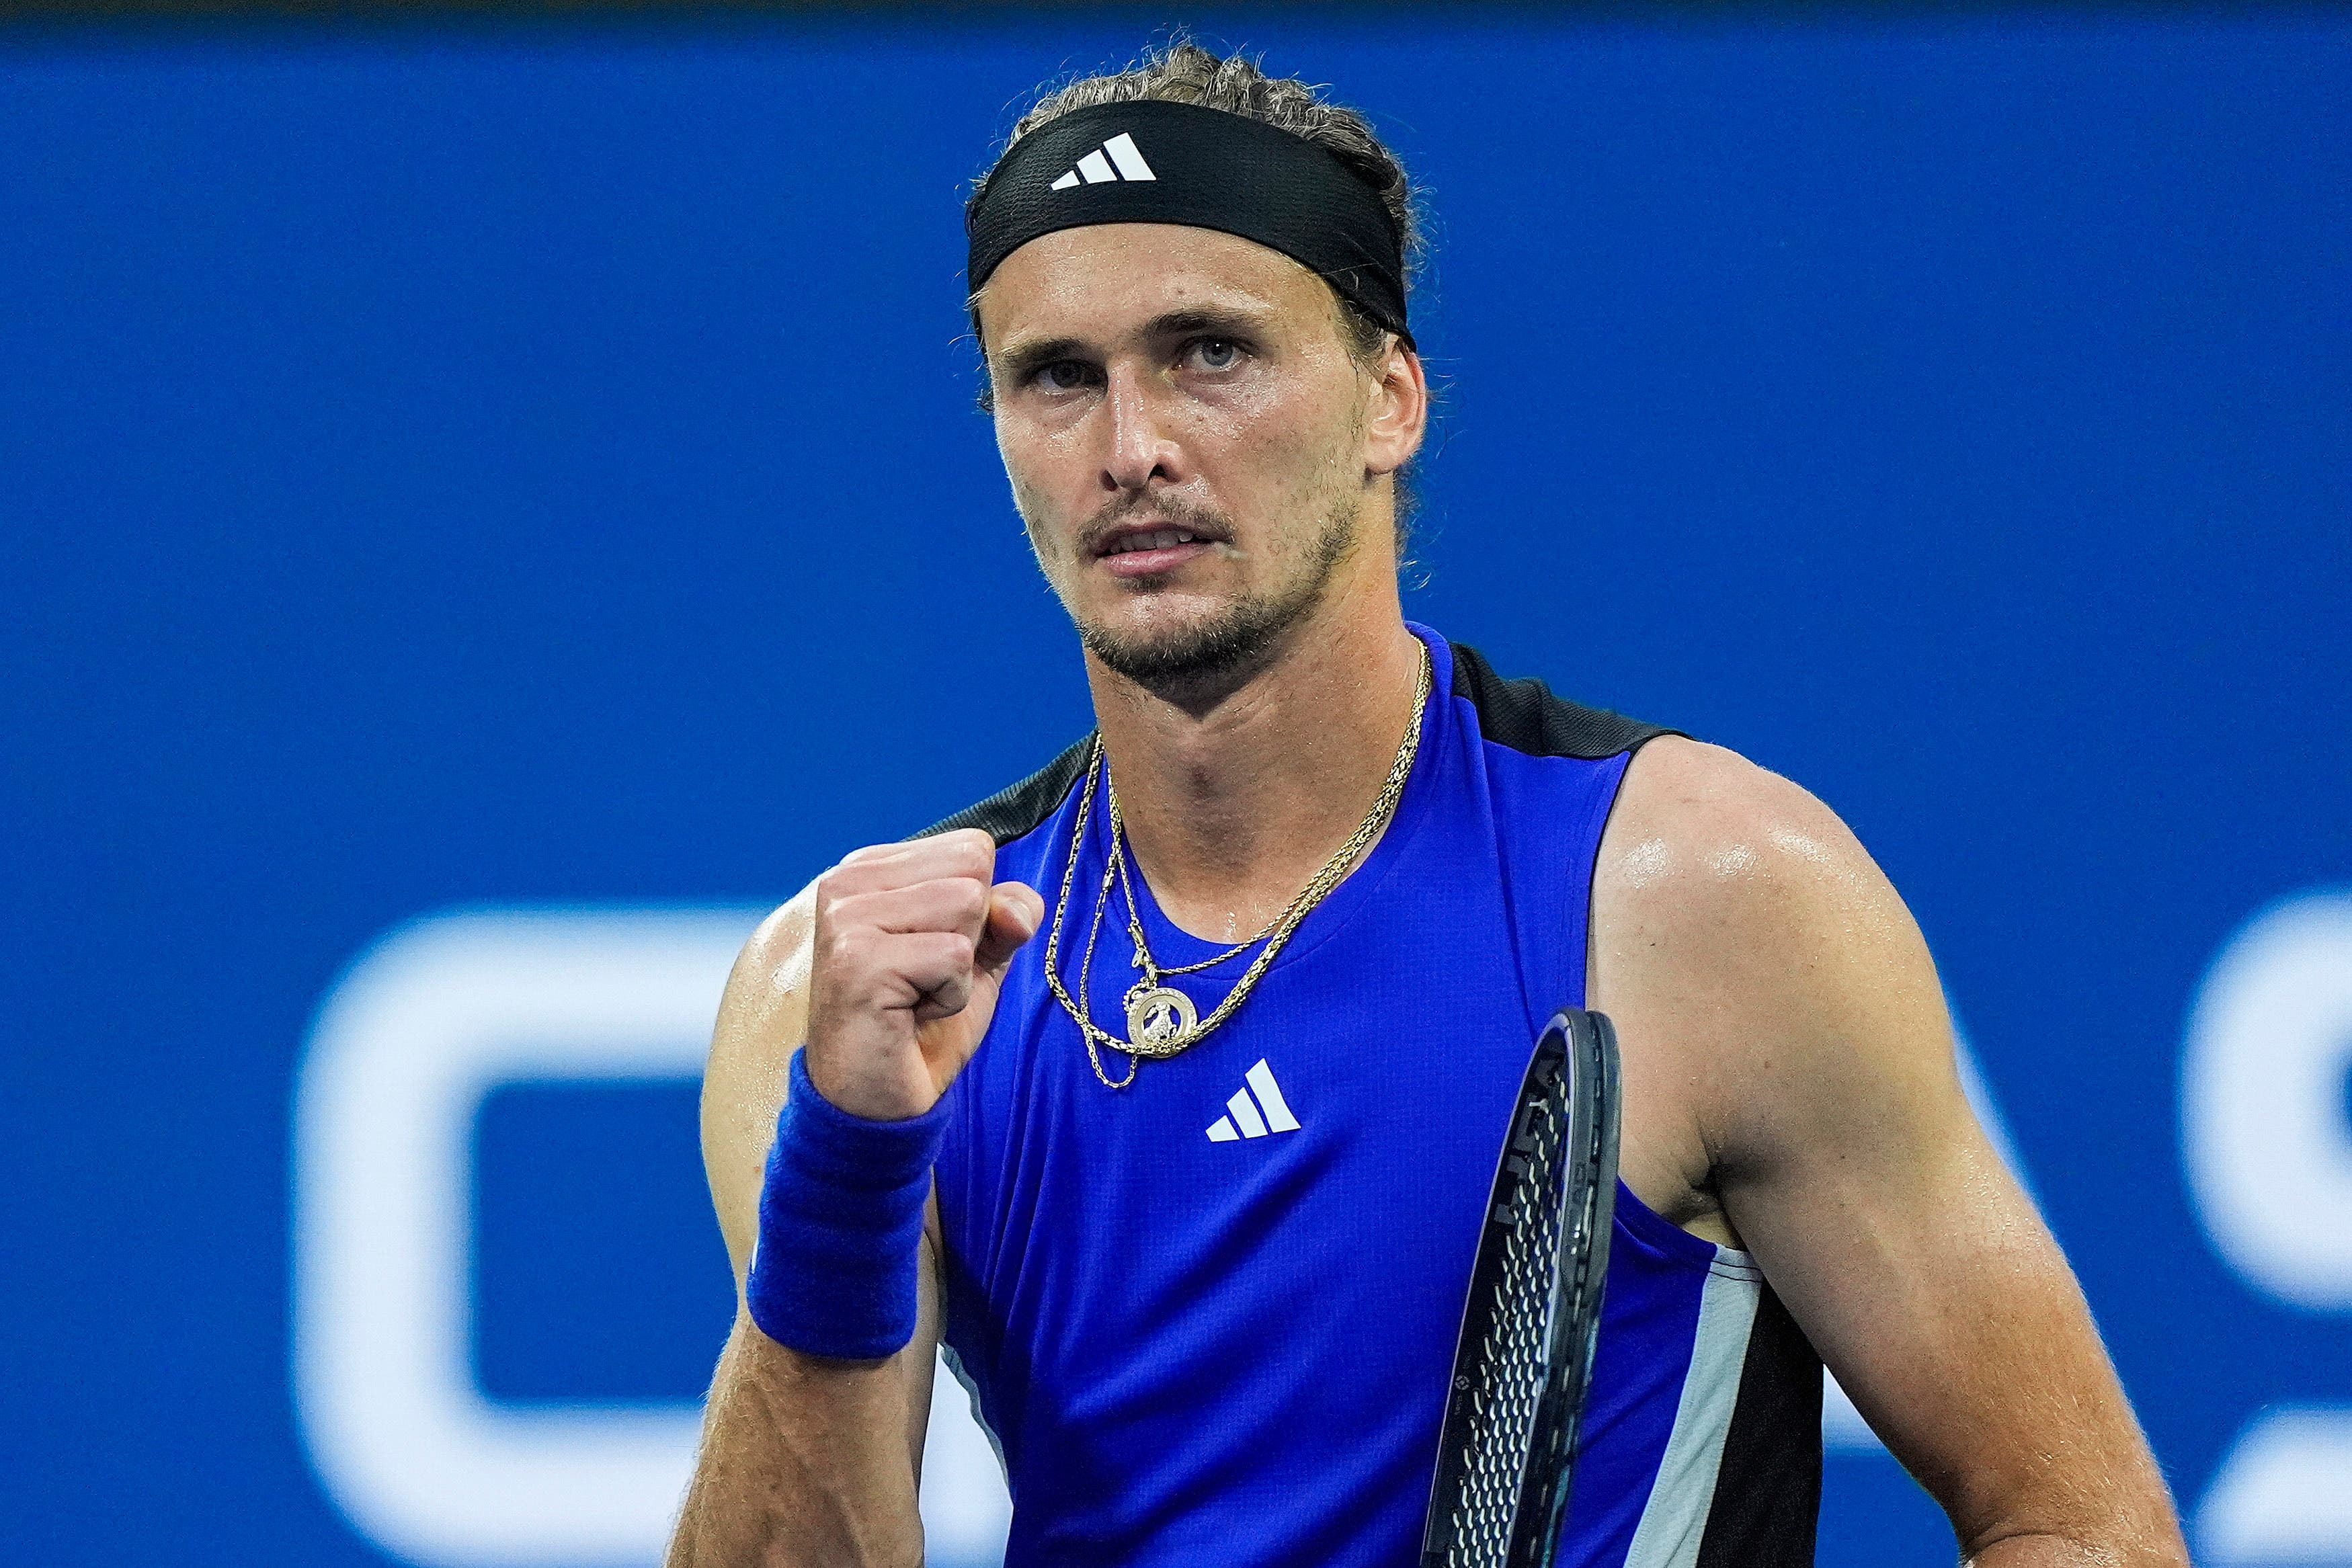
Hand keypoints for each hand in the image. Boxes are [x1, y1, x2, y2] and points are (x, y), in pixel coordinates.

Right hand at [802, 828, 1044, 1119]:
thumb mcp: (978, 958)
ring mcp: (846, 920)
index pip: (972, 847)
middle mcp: (847, 883)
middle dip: (971, 935)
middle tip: (924, 979)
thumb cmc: (922, 1025)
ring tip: (916, 996)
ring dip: (961, 968)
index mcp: (869, 868)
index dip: (978, 909)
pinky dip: (952, 997)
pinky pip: (956, 957)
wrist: (874, 1103)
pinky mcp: (857, 962)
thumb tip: (1018, 909)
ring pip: (967, 905)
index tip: (933, 953)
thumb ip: (1005, 916)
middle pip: (972, 870)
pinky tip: (911, 1015)